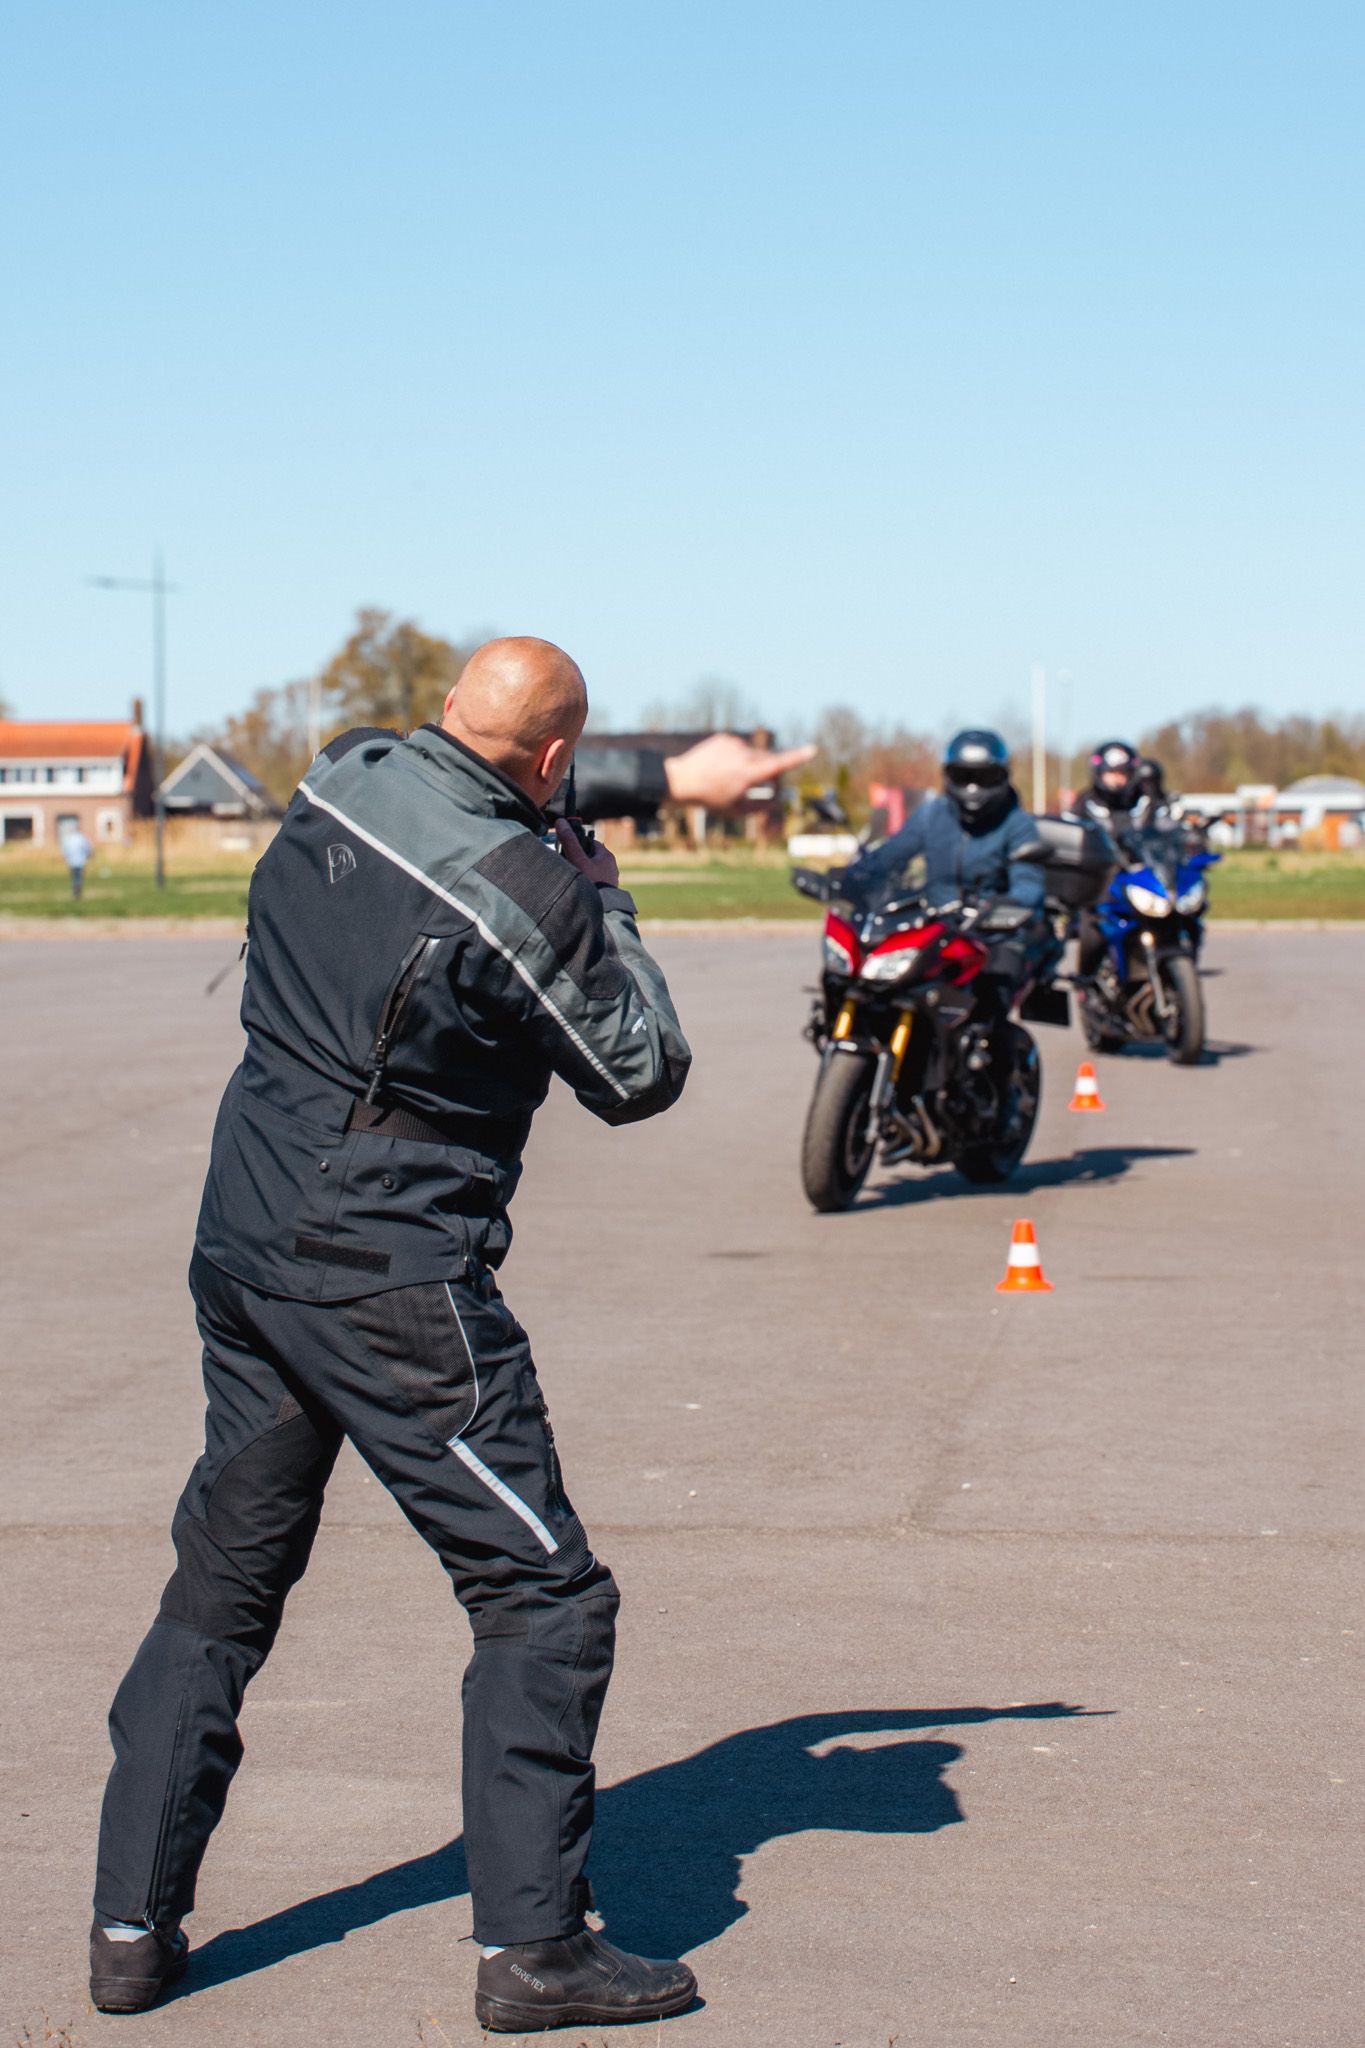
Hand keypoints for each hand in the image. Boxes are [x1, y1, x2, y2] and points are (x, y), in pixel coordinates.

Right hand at [555, 818, 618, 887]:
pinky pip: (595, 882)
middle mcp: (611, 867)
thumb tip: (561, 822)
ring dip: (582, 871)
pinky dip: (587, 882)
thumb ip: (569, 841)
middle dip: (578, 859)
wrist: (602, 909)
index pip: (589, 842)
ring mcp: (610, 880)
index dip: (577, 843)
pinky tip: (579, 888)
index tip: (566, 847)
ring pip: (592, 870)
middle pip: (590, 856)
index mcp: (606, 856)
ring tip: (572, 877)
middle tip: (566, 863)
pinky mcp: (607, 891)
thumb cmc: (591, 883)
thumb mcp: (577, 859)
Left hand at [663, 732, 816, 809]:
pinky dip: (736, 756)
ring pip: (753, 754)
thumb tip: (776, 802)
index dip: (797, 757)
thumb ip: (760, 806)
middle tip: (758, 784)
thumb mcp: (737, 809)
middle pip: (768, 759)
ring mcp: (734, 744)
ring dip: (749, 764)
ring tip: (728, 776)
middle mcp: (744, 755)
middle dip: (768, 769)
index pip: (778, 764)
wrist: (681, 780)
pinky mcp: (725, 738)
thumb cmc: (710, 799)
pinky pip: (739, 747)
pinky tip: (720, 766)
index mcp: (749, 774)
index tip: (812, 749)